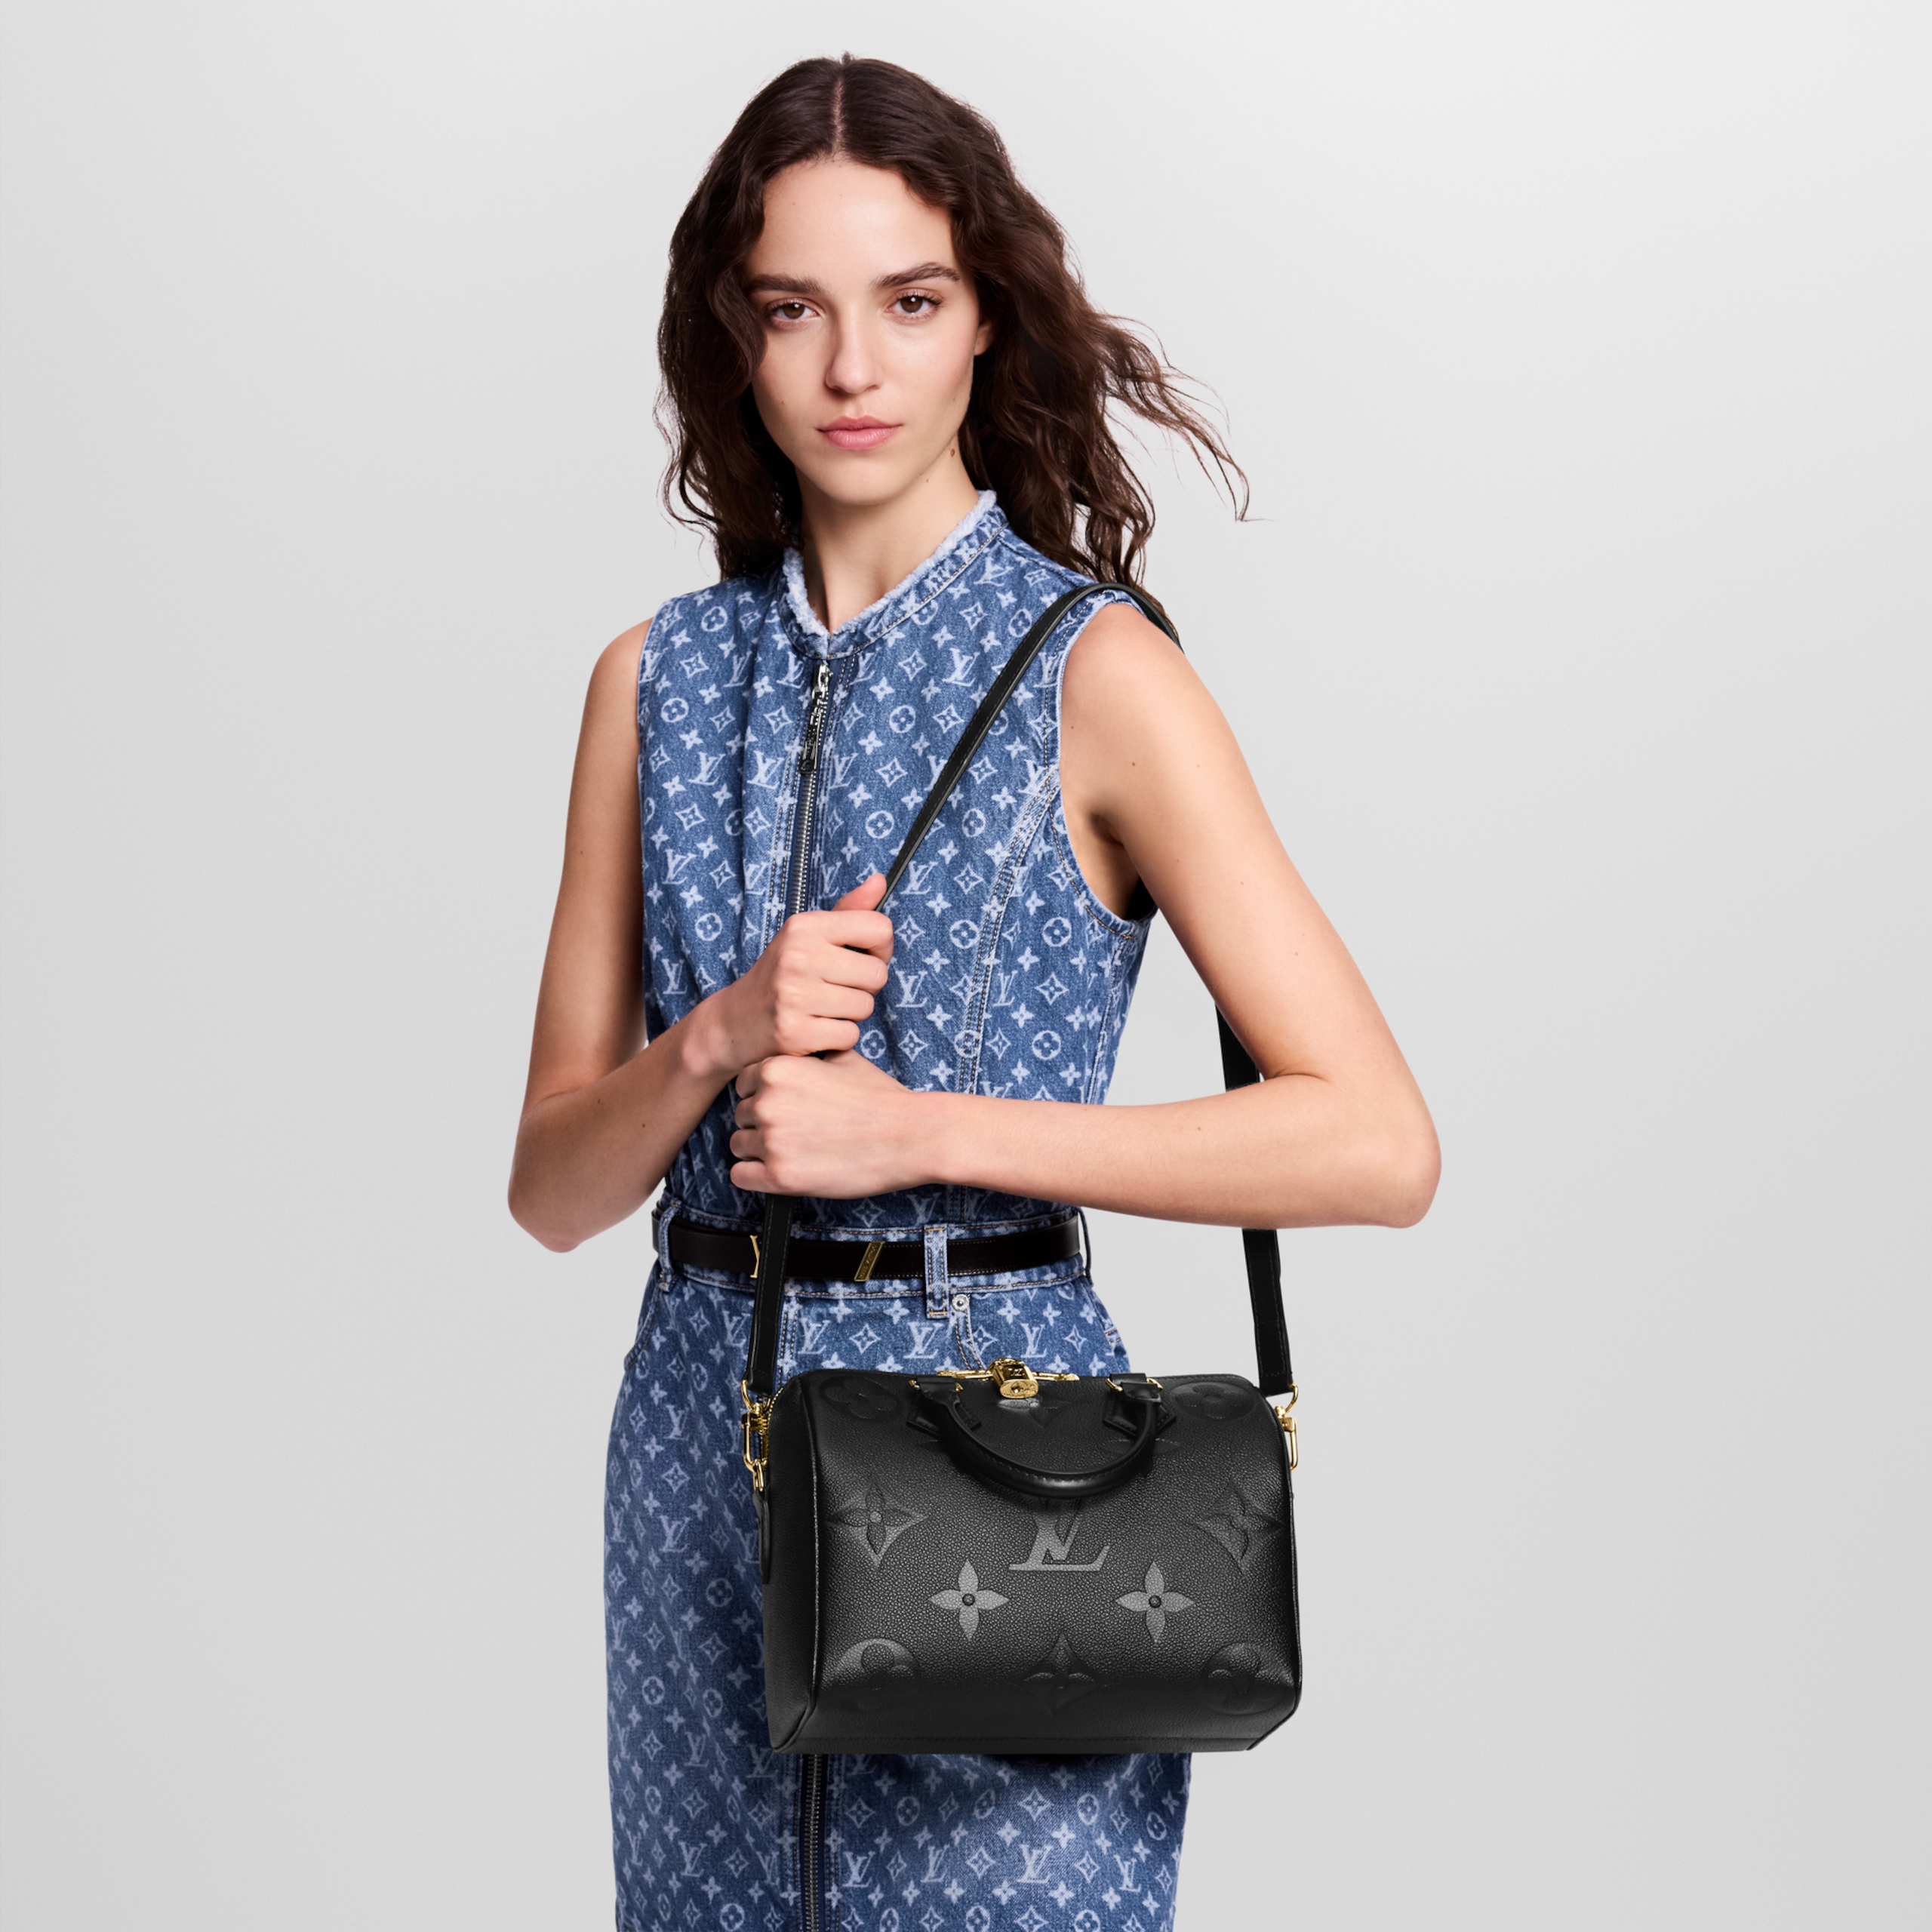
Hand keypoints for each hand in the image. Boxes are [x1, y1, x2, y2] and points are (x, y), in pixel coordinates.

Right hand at [689, 873, 892, 1082]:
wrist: (735, 1020)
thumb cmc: (781, 974)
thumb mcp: (807, 935)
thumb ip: (848, 911)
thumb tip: (880, 880)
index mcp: (804, 926)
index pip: (879, 928)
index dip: (881, 949)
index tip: (861, 958)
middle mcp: (798, 956)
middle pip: (878, 974)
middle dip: (864, 987)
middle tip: (835, 990)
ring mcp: (794, 995)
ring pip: (865, 1007)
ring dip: (850, 1014)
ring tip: (823, 1008)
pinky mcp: (793, 1032)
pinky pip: (849, 1036)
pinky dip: (838, 1038)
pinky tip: (816, 1029)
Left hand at [729, 1049, 936, 1197]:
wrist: (909, 1135)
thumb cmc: (880, 1098)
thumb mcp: (843, 1058)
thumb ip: (808, 1056)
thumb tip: (798, 1054)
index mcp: (777, 1069)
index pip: (744, 1084)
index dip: (764, 1095)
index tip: (787, 1106)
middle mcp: (767, 1102)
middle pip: (741, 1115)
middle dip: (763, 1123)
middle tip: (797, 1131)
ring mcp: (771, 1140)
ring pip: (739, 1145)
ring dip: (760, 1150)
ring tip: (795, 1151)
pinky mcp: (780, 1176)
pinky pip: (741, 1176)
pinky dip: (758, 1176)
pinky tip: (783, 1170)